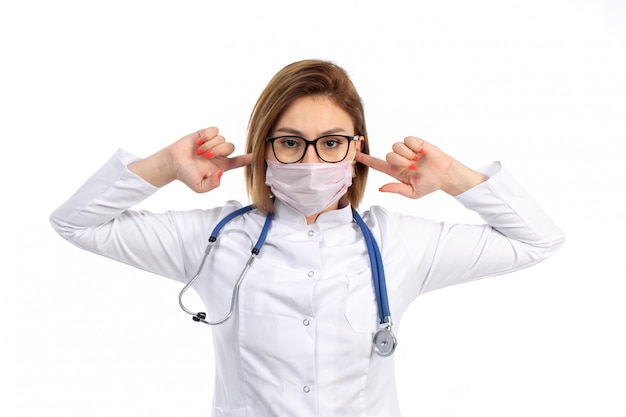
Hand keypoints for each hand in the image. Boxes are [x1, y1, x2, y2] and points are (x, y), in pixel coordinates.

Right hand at [171, 127, 251, 192]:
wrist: (173, 163)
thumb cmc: (187, 176)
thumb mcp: (200, 187)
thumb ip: (213, 184)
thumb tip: (221, 173)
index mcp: (222, 166)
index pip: (239, 161)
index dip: (248, 158)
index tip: (256, 155)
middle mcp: (219, 154)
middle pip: (231, 147)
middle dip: (219, 151)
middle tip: (205, 156)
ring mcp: (213, 143)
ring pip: (222, 139)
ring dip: (210, 145)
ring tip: (199, 152)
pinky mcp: (205, 134)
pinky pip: (214, 130)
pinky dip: (207, 136)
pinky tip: (199, 142)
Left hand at [355, 136, 486, 197]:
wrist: (445, 175)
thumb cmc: (429, 185)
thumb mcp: (412, 192)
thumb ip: (395, 189)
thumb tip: (380, 189)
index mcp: (395, 171)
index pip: (377, 164)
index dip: (365, 160)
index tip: (354, 154)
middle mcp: (399, 159)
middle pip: (388, 155)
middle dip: (401, 162)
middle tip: (413, 167)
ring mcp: (406, 150)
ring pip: (396, 147)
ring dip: (408, 155)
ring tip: (418, 161)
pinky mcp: (415, 142)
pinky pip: (407, 140)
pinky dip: (415, 147)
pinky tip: (422, 153)